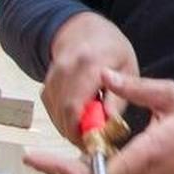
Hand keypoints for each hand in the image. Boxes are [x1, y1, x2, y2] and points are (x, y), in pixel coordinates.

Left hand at [23, 69, 173, 173]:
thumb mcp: (171, 96)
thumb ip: (135, 88)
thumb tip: (103, 74)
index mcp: (144, 156)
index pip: (93, 170)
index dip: (60, 166)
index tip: (34, 157)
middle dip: (62, 166)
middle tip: (36, 155)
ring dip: (79, 168)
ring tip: (56, 154)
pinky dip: (96, 170)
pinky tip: (89, 153)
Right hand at [40, 13, 138, 141]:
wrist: (81, 29)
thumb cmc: (111, 48)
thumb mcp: (127, 68)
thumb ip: (119, 97)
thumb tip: (110, 124)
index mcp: (90, 64)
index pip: (76, 106)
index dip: (83, 131)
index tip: (96, 144)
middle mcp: (66, 69)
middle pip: (63, 113)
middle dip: (77, 134)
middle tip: (93, 144)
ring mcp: (52, 76)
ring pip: (55, 113)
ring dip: (70, 128)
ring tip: (89, 131)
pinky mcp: (46, 83)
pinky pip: (51, 109)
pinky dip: (63, 120)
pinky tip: (78, 120)